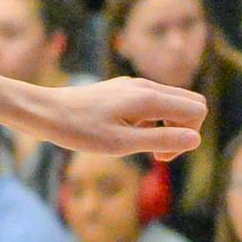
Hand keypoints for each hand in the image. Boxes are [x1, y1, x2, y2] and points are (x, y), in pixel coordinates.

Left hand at [42, 78, 206, 161]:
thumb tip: (197, 140)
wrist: (43, 112)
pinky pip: (152, 103)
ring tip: (137, 146)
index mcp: (148, 97)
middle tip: (156, 153)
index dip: (189, 137)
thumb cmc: (78, 130)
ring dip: (166, 127)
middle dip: (183, 130)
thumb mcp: (120, 143)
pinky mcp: (122, 90)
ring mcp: (133, 85)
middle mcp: (144, 85)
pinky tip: (124, 134)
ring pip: (172, 103)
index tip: (160, 156)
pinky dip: (149, 121)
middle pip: (191, 103)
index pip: (197, 110)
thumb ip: (161, 140)